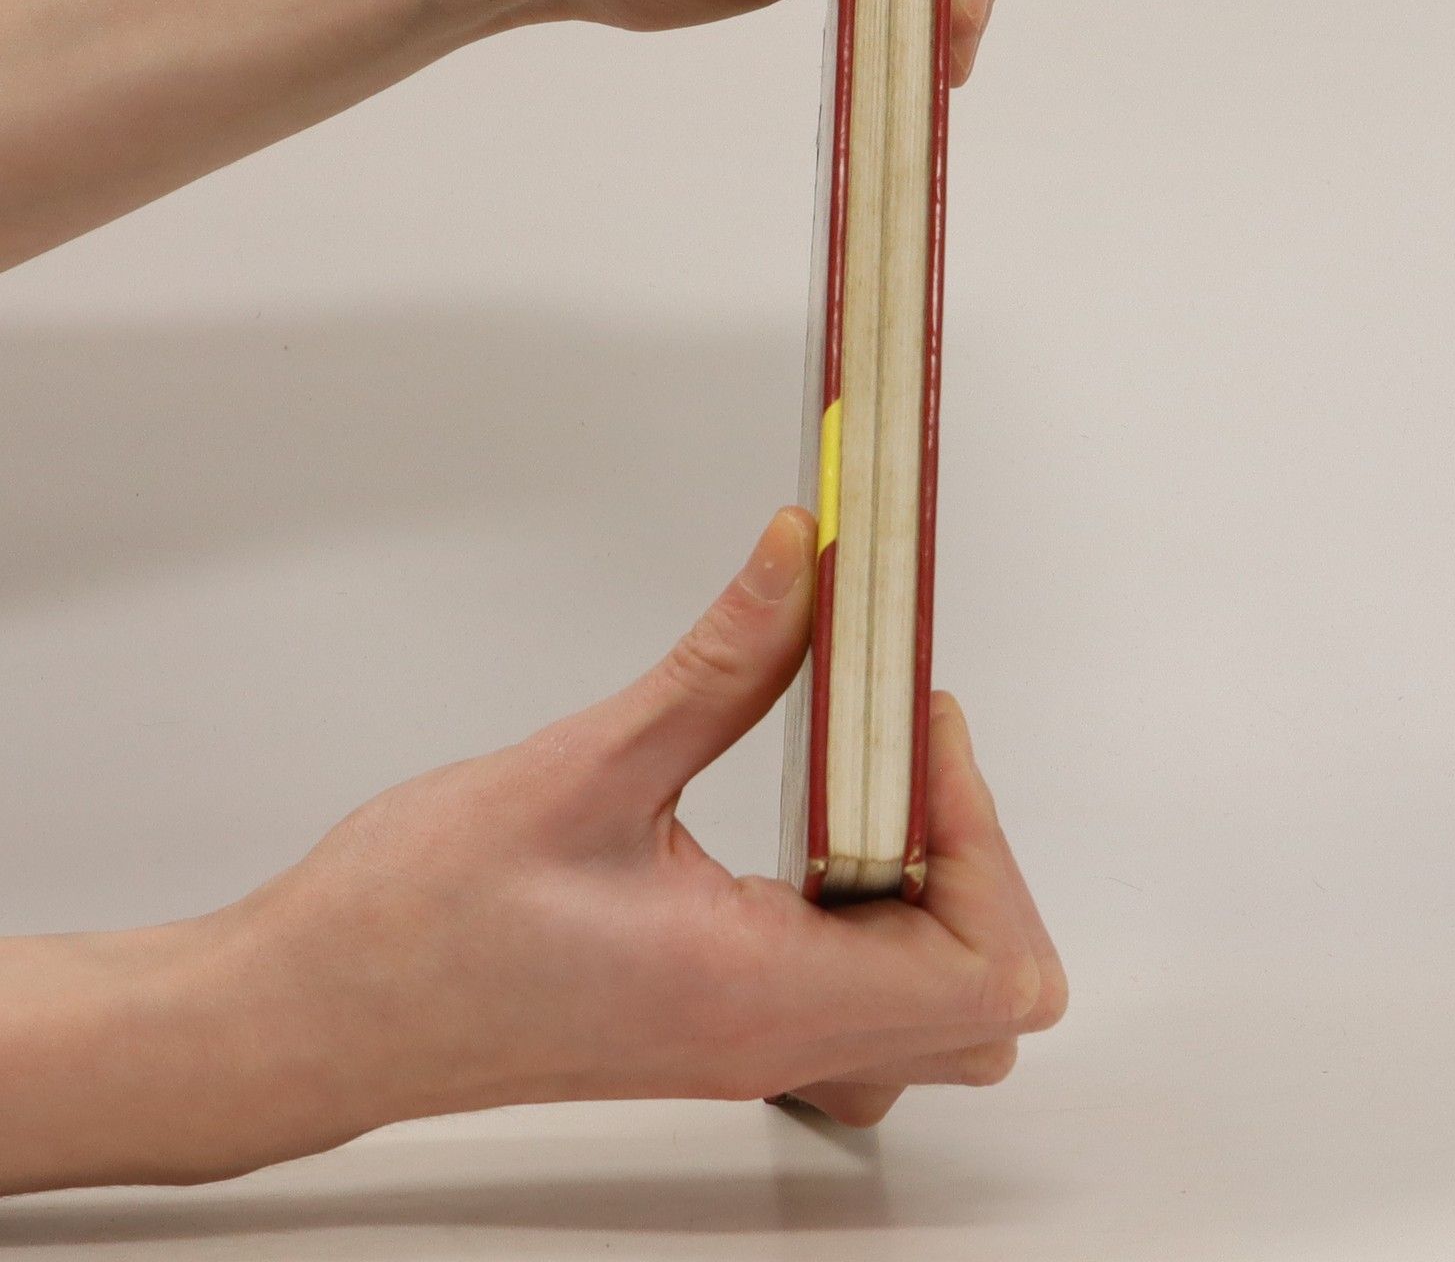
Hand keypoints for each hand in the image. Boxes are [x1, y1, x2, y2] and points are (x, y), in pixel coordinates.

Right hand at [200, 507, 1064, 1169]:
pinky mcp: (718, 1027)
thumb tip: (805, 565)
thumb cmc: (409, 926)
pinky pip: (858, 998)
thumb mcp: (584, 767)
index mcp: (758, 993)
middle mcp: (770, 1040)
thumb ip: (723, 662)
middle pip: (986, 1001)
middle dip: (976, 855)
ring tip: (851, 784)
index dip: (984, 831)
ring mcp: (748, 1046)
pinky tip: (804, 829)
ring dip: (930, 889)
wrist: (306, 1017)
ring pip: (932, 1010)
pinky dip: (873, 913)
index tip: (914, 722)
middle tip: (894, 746)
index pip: (989, 968)